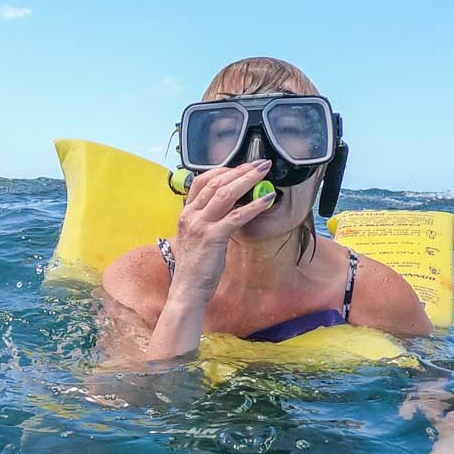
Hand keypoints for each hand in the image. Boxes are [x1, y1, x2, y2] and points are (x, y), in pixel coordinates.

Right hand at [170, 160, 274, 302]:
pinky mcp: (212, 237)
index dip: (223, 170)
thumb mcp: (199, 236)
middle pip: (216, 183)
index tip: (241, 166)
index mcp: (186, 213)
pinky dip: (254, 206)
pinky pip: (236, 216)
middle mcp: (191, 215)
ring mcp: (200, 225)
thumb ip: (210, 220)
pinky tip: (267, 200)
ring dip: (247, 180)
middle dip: (240, 170)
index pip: (201, 181)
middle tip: (260, 163)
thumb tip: (234, 206)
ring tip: (264, 172)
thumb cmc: (197, 266)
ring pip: (225, 194)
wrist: (188, 290)